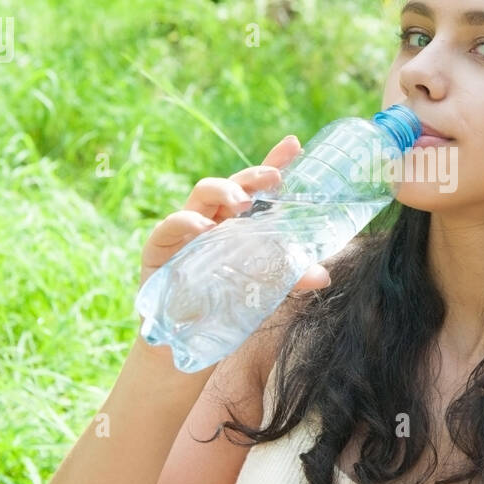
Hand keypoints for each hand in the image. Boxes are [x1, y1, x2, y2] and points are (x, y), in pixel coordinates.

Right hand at [138, 134, 332, 291]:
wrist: (184, 338)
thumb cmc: (224, 303)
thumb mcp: (263, 289)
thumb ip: (290, 277)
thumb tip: (323, 275)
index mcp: (240, 221)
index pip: (259, 187)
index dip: (275, 162)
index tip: (294, 144)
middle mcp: (215, 218)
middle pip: (233, 184)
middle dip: (253, 175)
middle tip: (273, 177)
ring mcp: (186, 230)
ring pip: (201, 193)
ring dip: (223, 191)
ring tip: (242, 202)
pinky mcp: (161, 247)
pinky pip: (171, 226)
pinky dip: (186, 222)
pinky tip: (204, 228)